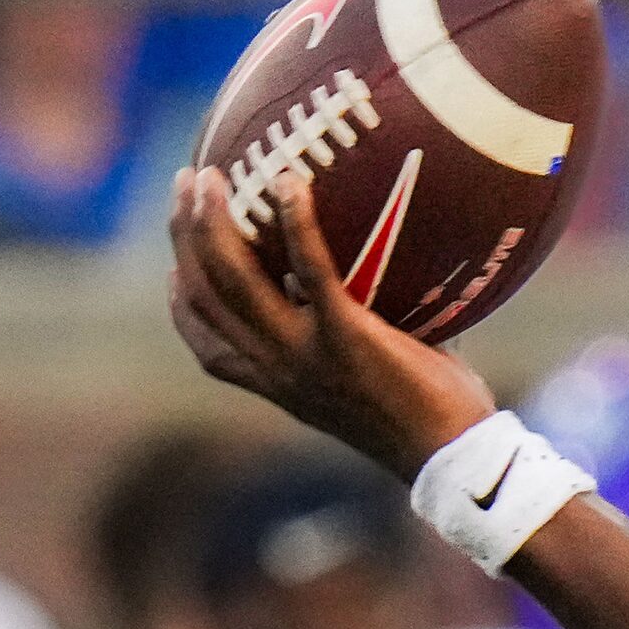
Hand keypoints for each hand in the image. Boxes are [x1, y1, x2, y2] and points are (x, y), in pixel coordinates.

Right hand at [165, 166, 494, 479]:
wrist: (452, 454)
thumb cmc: (430, 416)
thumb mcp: (371, 382)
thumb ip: (354, 336)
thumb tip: (377, 277)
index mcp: (277, 384)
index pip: (206, 342)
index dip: (181, 299)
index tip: (176, 263)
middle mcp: (276, 370)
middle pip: (203, 295)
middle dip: (183, 235)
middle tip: (187, 182)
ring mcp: (304, 354)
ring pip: (231, 278)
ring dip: (211, 220)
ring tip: (212, 174)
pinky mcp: (344, 336)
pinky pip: (308, 267)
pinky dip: (294, 220)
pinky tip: (290, 182)